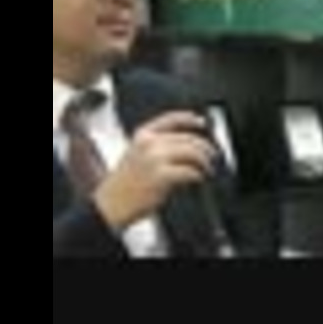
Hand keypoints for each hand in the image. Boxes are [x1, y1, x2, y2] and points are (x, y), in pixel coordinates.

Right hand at [93, 111, 214, 230]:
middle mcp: (149, 143)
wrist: (111, 204)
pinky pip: (189, 171)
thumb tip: (187, 145)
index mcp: (142, 135)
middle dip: (205, 148)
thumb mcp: (136, 154)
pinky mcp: (161, 176)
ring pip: (192, 153)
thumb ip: (157, 145)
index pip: (171, 119)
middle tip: (212, 157)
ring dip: (204, 162)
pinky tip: (198, 179)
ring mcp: (155, 159)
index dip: (190, 119)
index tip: (203, 123)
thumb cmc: (125, 184)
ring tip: (207, 170)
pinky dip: (198, 175)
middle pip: (188, 138)